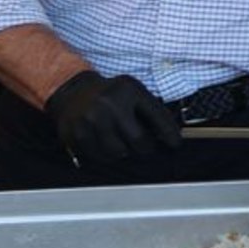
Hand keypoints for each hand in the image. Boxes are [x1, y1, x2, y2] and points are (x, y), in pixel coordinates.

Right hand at [45, 71, 181, 164]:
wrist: (73, 92)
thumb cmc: (110, 94)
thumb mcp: (132, 91)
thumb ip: (150, 109)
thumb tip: (169, 134)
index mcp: (128, 90)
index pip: (156, 116)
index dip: (169, 133)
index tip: (175, 144)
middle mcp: (109, 104)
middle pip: (138, 140)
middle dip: (146, 147)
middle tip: (145, 146)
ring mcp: (91, 120)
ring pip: (119, 153)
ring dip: (124, 152)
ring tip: (121, 141)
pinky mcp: (76, 134)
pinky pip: (98, 157)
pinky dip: (106, 155)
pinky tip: (104, 143)